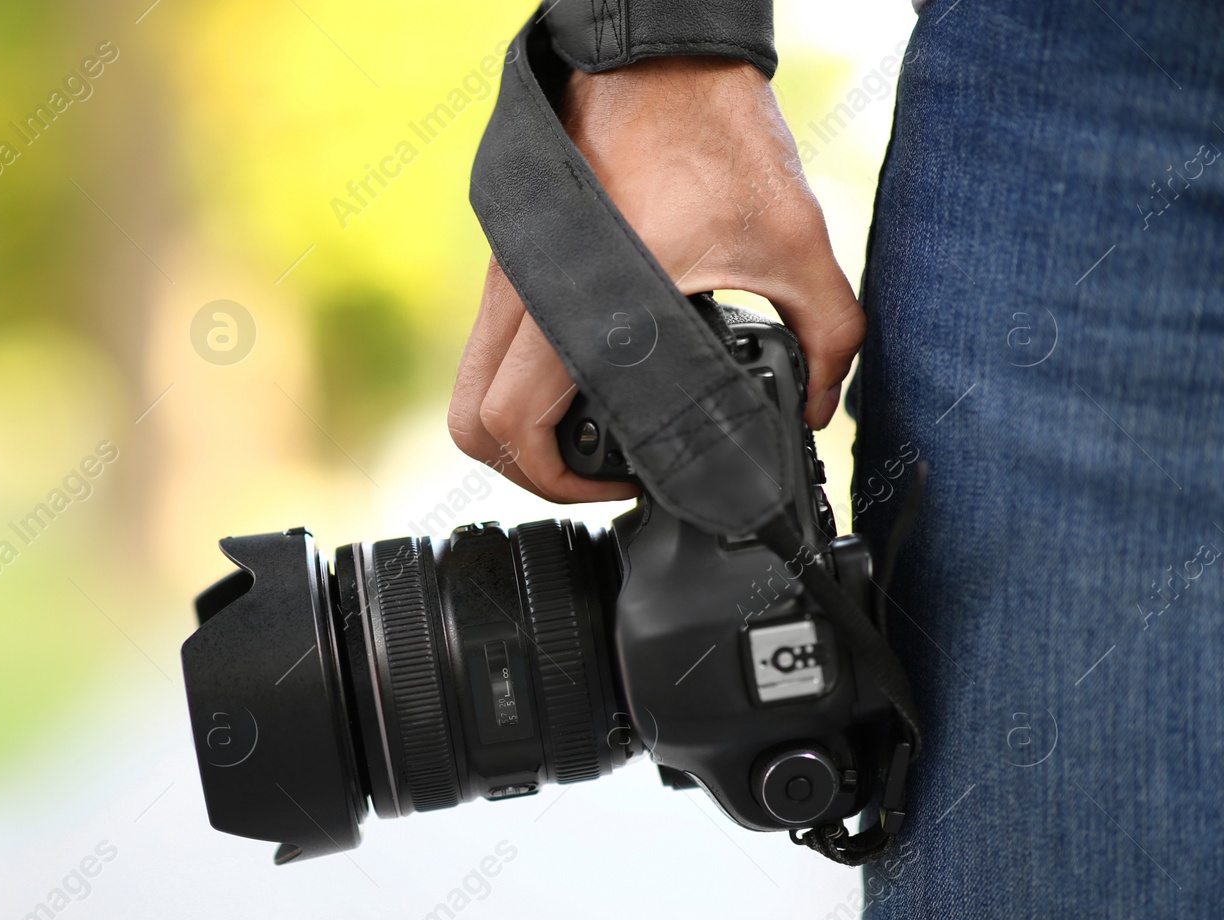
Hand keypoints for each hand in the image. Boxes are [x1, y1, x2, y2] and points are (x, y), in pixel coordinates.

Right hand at [449, 56, 864, 502]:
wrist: (662, 55)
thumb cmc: (717, 136)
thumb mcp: (798, 244)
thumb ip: (829, 337)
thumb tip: (821, 405)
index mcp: (582, 299)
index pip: (513, 423)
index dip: (557, 480)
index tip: (618, 482)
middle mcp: (528, 291)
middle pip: (472, 423)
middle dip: (527, 472)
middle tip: (592, 475)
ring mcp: (510, 272)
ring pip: (473, 384)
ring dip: (520, 427)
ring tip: (591, 436)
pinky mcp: (515, 255)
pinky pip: (492, 343)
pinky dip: (523, 379)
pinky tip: (592, 372)